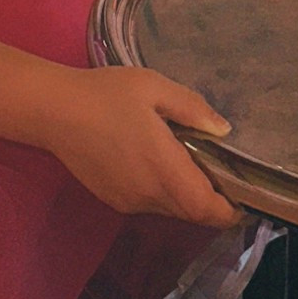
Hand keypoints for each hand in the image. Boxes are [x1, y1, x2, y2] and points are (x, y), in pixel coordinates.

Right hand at [43, 66, 240, 227]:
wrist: (53, 111)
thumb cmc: (106, 94)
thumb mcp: (154, 86)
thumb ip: (192, 109)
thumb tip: (224, 131)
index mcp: (165, 170)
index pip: (208, 210)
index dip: (231, 210)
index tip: (244, 195)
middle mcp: (149, 195)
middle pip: (192, 212)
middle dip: (210, 200)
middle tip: (217, 168)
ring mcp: (129, 201)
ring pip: (170, 209)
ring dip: (184, 194)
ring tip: (185, 159)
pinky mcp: (113, 199)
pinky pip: (149, 203)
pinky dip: (161, 191)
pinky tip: (151, 160)